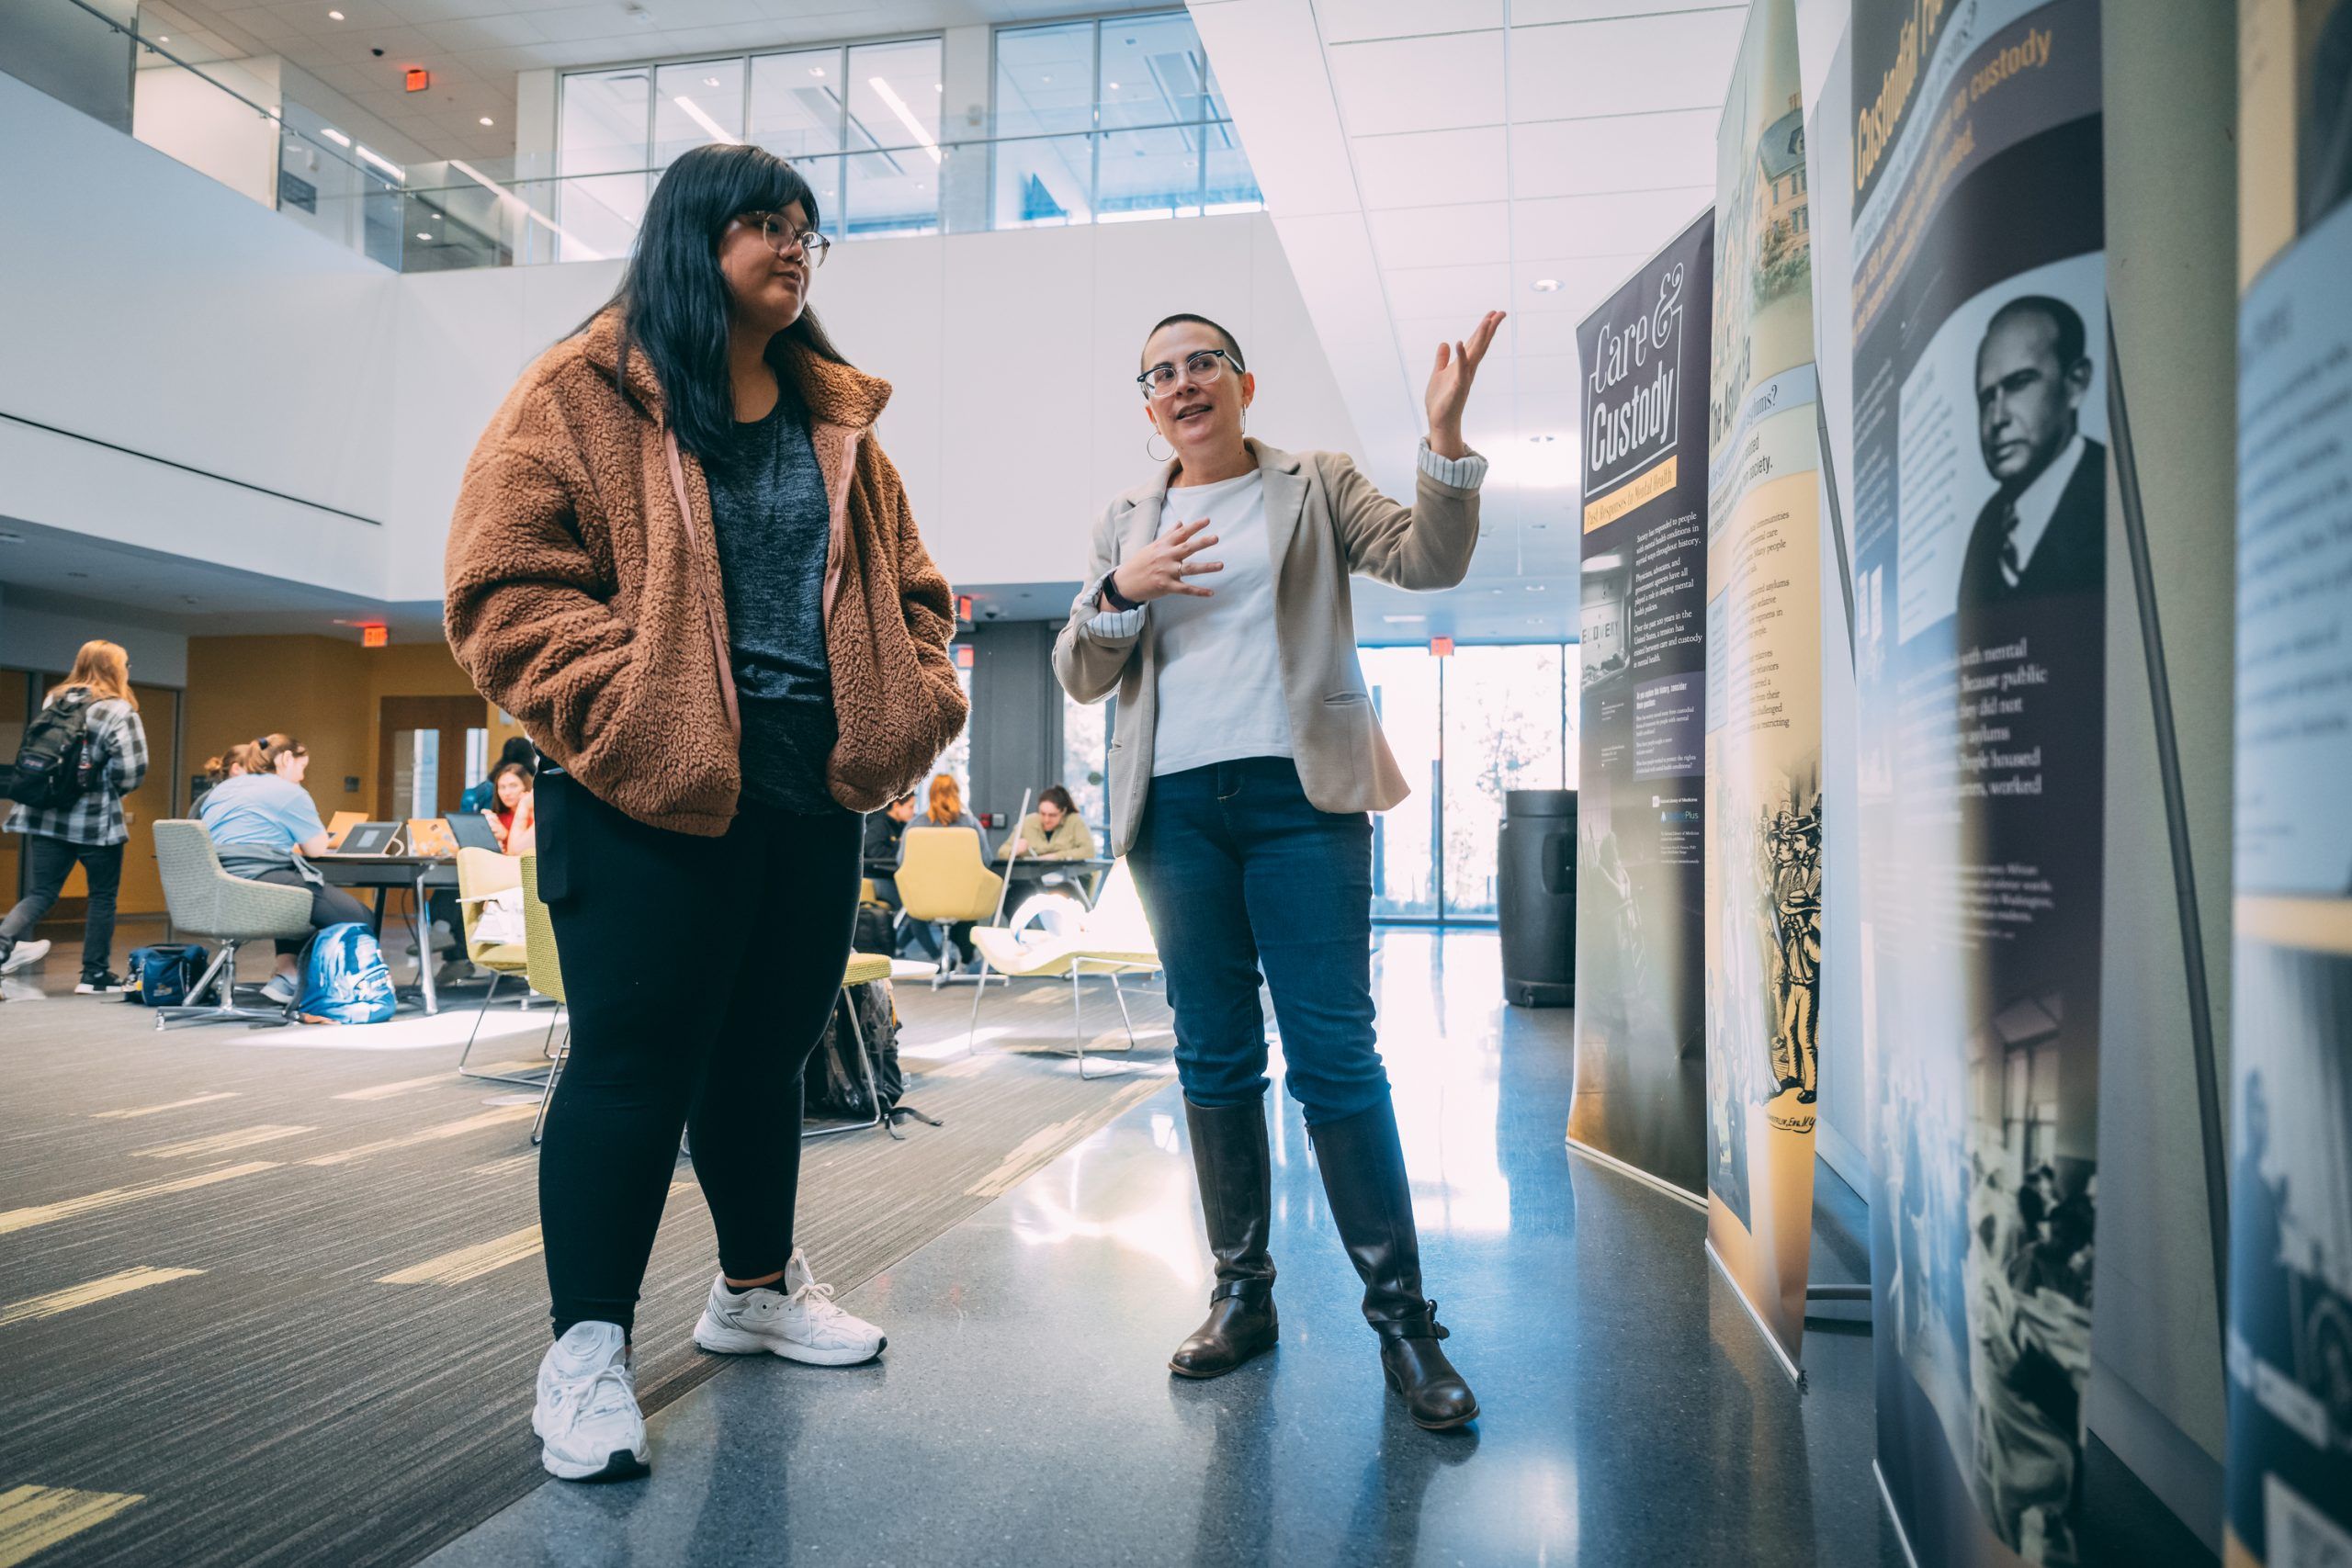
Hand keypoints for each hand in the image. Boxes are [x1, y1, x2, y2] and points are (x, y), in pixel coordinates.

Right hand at [1110, 517, 1222, 602]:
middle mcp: (1166, 557)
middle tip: (1215, 538)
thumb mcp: (1153, 546)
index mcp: (1163, 546)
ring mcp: (1166, 572)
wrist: (1125, 582)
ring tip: (1221, 565)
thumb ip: (1169, 535)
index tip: (1207, 520)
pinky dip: (1199, 592)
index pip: (1181, 533)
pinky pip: (1186, 589)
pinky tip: (1211, 593)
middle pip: (1187, 548)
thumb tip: (1181, 523)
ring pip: (1189, 568)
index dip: (1194, 526)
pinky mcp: (1166, 586)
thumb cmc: (1140, 563)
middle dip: (1202, 543)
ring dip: (1206, 567)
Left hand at [1424, 310, 1505, 458]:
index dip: (1483, 328)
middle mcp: (1468, 369)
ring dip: (1481, 337)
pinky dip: (1461, 356)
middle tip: (1501, 312)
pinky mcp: (1458, 386)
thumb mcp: (1438, 374)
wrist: (1439, 421)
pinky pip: (1460, 369)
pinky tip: (1459, 343)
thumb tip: (1445, 343)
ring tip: (1487, 321)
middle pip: (1481, 345)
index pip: (1475, 343)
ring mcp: (1465, 377)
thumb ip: (1442, 359)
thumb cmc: (1441, 400)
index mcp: (1464, 365)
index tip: (1493, 313)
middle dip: (1490, 328)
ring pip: (1475, 354)